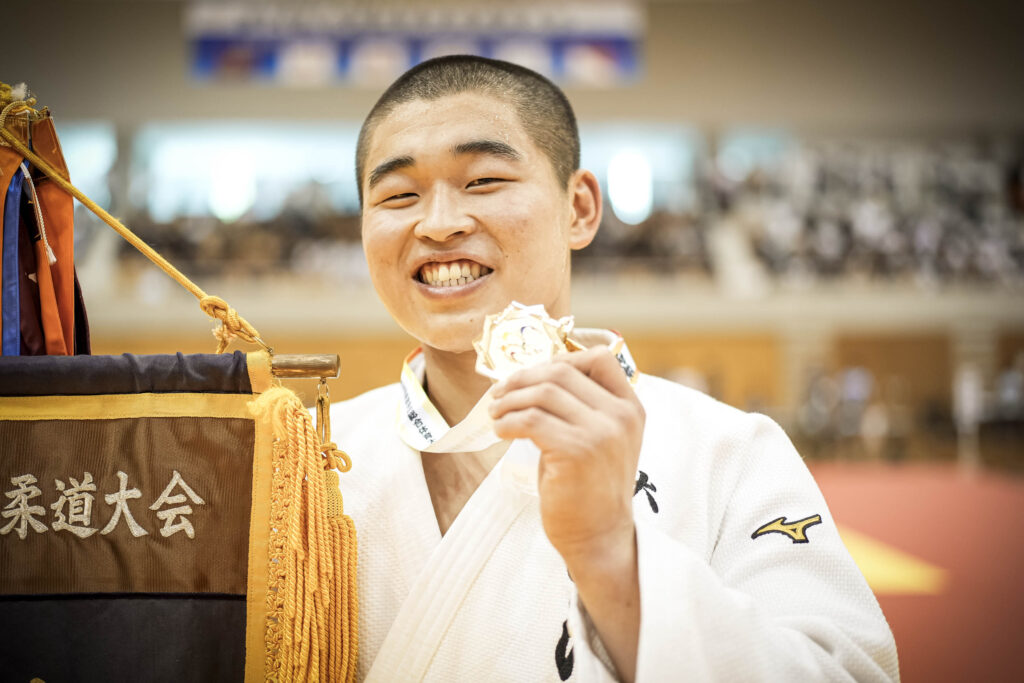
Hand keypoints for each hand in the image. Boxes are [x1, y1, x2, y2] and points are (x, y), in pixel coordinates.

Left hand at [488, 346, 644, 566]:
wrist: (599, 537)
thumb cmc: (590, 489)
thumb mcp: (600, 439)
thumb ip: (581, 408)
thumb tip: (534, 377)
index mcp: (630, 408)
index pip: (600, 358)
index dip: (560, 357)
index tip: (533, 375)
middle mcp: (620, 416)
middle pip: (563, 370)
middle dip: (523, 377)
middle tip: (500, 393)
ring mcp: (601, 433)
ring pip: (544, 391)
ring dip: (510, 400)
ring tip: (496, 414)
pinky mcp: (577, 451)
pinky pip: (531, 420)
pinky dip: (508, 422)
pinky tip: (501, 432)